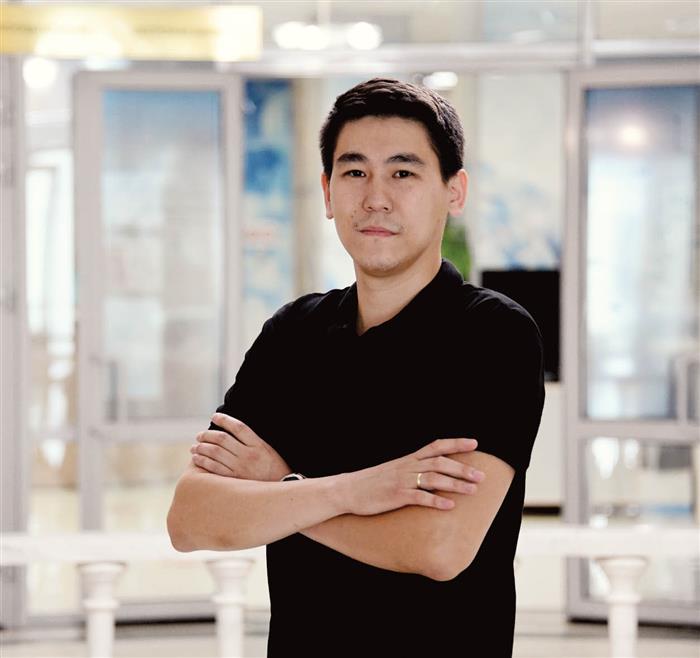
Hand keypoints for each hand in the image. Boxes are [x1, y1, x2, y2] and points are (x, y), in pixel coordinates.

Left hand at [189, 412, 291, 481]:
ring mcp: (241, 468)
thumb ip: (250, 440)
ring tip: (195, 446)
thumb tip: (230, 430)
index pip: (238, 427)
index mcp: (258, 445)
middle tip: (199, 435)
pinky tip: (196, 458)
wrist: (281, 488)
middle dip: (207, 435)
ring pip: (215, 453)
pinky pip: (214, 468)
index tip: (214, 416)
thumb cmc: (273, 467)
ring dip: (201, 448)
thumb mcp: (267, 449)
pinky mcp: (235, 480)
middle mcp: (249, 455)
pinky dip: (203, 462)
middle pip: (223, 439)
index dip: (224, 420)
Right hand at [337, 438, 483, 515]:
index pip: (436, 446)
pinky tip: (450, 506)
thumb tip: (430, 474)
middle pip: (440, 462)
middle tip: (481, 475)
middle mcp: (407, 466)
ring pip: (434, 479)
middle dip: (462, 468)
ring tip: (473, 490)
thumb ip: (411, 470)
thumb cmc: (371, 483)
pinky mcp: (396, 496)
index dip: (456, 443)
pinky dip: (436, 501)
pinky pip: (420, 498)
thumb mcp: (393, 471)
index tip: (474, 443)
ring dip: (455, 484)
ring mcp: (402, 481)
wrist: (347, 490)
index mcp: (408, 459)